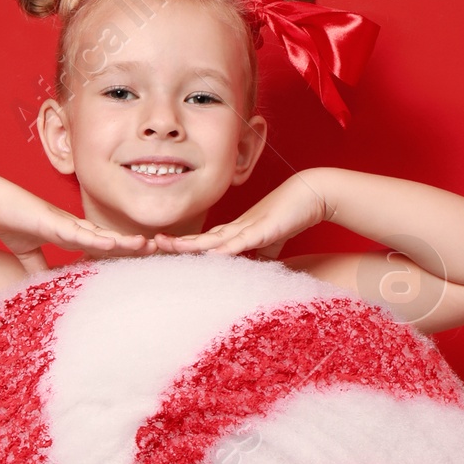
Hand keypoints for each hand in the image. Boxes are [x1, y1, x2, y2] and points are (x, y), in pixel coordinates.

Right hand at [0, 176, 151, 268]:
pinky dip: (98, 240)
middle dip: (133, 246)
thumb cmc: (8, 222)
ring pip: (102, 235)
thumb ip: (38, 268)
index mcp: (70, 235)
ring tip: (148, 246)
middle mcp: (74, 228)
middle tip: (157, 251)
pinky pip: (81, 234)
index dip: (121, 252)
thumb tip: (43, 287)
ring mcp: (67, 225)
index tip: (140, 261)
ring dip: (124, 241)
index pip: (101, 246)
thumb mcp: (27, 254)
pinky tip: (115, 244)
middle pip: (110, 239)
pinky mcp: (56, 224)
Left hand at [153, 173, 327, 259]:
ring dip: (190, 244)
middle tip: (151, 244)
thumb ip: (260, 254)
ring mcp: (247, 228)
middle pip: (200, 239)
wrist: (312, 194)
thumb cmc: (292, 215)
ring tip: (167, 247)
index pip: (204, 242)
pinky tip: (208, 255)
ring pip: (213, 240)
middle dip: (176, 243)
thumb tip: (255, 269)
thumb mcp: (270, 241)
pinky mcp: (262, 230)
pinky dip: (223, 250)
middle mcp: (236, 229)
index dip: (184, 246)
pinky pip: (240, 242)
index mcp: (236, 232)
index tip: (163, 250)